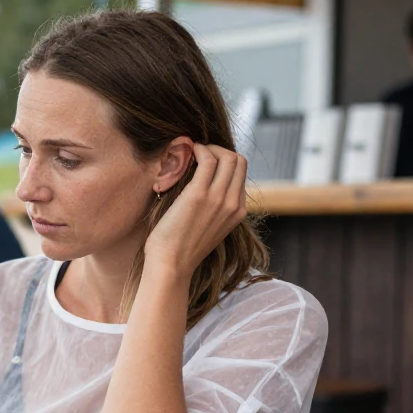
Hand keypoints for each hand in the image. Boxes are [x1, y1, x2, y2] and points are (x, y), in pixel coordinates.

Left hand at [144, 143, 247, 277]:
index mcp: (238, 212)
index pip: (241, 173)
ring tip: (192, 151)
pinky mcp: (199, 195)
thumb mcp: (207, 228)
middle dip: (219, 150)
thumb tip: (203, 188)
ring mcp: (219, 199)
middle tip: (199, 152)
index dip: (224, 161)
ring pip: (228, 156)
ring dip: (209, 147)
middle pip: (239, 160)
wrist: (171, 265)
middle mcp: (233, 203)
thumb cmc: (181, 248)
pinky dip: (199, 149)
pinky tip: (187, 152)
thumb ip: (213, 209)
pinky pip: (208, 160)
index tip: (205, 160)